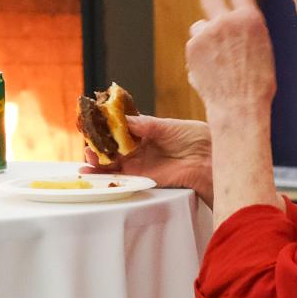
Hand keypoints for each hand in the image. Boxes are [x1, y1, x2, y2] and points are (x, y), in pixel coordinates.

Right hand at [83, 114, 212, 201]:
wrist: (209, 159)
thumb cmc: (193, 136)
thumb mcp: (164, 125)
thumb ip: (141, 124)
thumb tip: (118, 119)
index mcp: (145, 131)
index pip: (119, 128)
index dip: (104, 127)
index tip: (91, 123)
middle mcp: (140, 148)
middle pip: (112, 147)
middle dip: (97, 145)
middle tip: (88, 143)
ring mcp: (140, 164)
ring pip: (113, 163)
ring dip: (97, 160)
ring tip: (87, 156)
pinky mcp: (143, 178)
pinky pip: (121, 177)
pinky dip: (105, 175)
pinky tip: (93, 170)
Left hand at [186, 0, 276, 114]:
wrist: (240, 107)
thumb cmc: (257, 83)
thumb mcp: (263, 47)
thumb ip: (247, 28)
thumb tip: (236, 17)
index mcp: (250, 18)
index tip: (231, 1)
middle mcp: (227, 21)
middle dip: (211, 5)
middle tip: (214, 19)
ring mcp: (207, 33)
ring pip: (199, 25)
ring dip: (204, 37)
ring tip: (216, 60)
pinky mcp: (192, 47)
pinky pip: (193, 44)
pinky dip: (198, 55)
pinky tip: (209, 71)